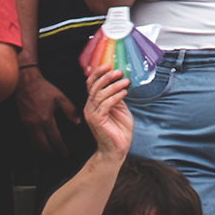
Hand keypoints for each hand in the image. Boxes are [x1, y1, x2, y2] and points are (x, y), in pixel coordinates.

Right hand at [78, 33, 136, 149]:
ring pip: (99, 94)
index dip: (98, 73)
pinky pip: (105, 104)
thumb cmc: (119, 131)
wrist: (116, 150)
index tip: (108, 65)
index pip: (91, 84)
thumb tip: (121, 81)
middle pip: (94, 87)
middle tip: (118, 71)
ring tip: (125, 81)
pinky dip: (115, 96)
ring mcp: (92, 113)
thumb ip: (117, 96)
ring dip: (113, 85)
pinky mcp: (97, 120)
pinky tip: (124, 92)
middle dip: (106, 77)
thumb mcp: (120, 109)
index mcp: (94, 103)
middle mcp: (90, 107)